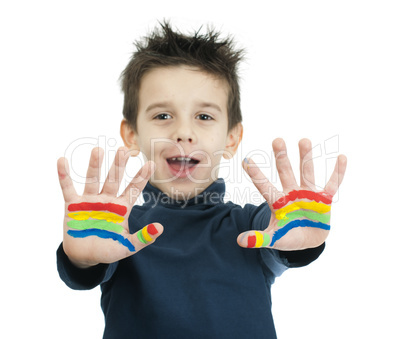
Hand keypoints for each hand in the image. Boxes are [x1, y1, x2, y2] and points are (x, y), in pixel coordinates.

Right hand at [57, 147, 162, 267]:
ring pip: (93, 179)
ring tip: (98, 149)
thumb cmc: (108, 250)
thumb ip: (143, 238)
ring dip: (95, 165)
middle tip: (124, 150)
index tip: (151, 163)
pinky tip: (62, 161)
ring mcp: (90, 201)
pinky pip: (68, 188)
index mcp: (122, 208)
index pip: (134, 189)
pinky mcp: (73, 206)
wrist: (84, 257)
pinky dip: (64, 176)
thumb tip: (160, 228)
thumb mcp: (128, 246)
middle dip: (118, 165)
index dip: (141, 178)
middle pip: (114, 179)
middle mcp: (107, 200)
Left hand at [237, 138, 346, 250]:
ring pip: (307, 172)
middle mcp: (291, 194)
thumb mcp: (274, 239)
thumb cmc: (288, 236)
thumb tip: (239, 241)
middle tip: (277, 140)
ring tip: (303, 140)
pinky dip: (338, 172)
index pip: (264, 186)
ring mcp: (308, 194)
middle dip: (281, 158)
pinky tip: (341, 158)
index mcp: (277, 202)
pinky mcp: (324, 200)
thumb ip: (259, 239)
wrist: (308, 240)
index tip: (246, 160)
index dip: (256, 175)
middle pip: (285, 173)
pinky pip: (332, 184)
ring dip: (306, 158)